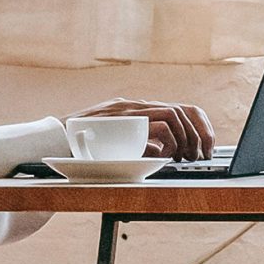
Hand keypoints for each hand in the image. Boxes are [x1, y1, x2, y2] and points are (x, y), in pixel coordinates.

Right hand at [70, 98, 215, 160]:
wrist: (56, 140)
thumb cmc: (84, 147)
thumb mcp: (118, 144)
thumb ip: (139, 143)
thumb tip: (161, 152)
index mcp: (138, 111)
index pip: (180, 110)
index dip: (199, 127)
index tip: (207, 147)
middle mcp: (136, 106)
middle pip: (183, 109)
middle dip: (200, 133)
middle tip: (201, 155)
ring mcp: (130, 111)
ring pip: (173, 114)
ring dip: (186, 137)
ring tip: (185, 157)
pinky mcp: (123, 119)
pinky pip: (157, 124)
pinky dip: (168, 140)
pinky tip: (166, 155)